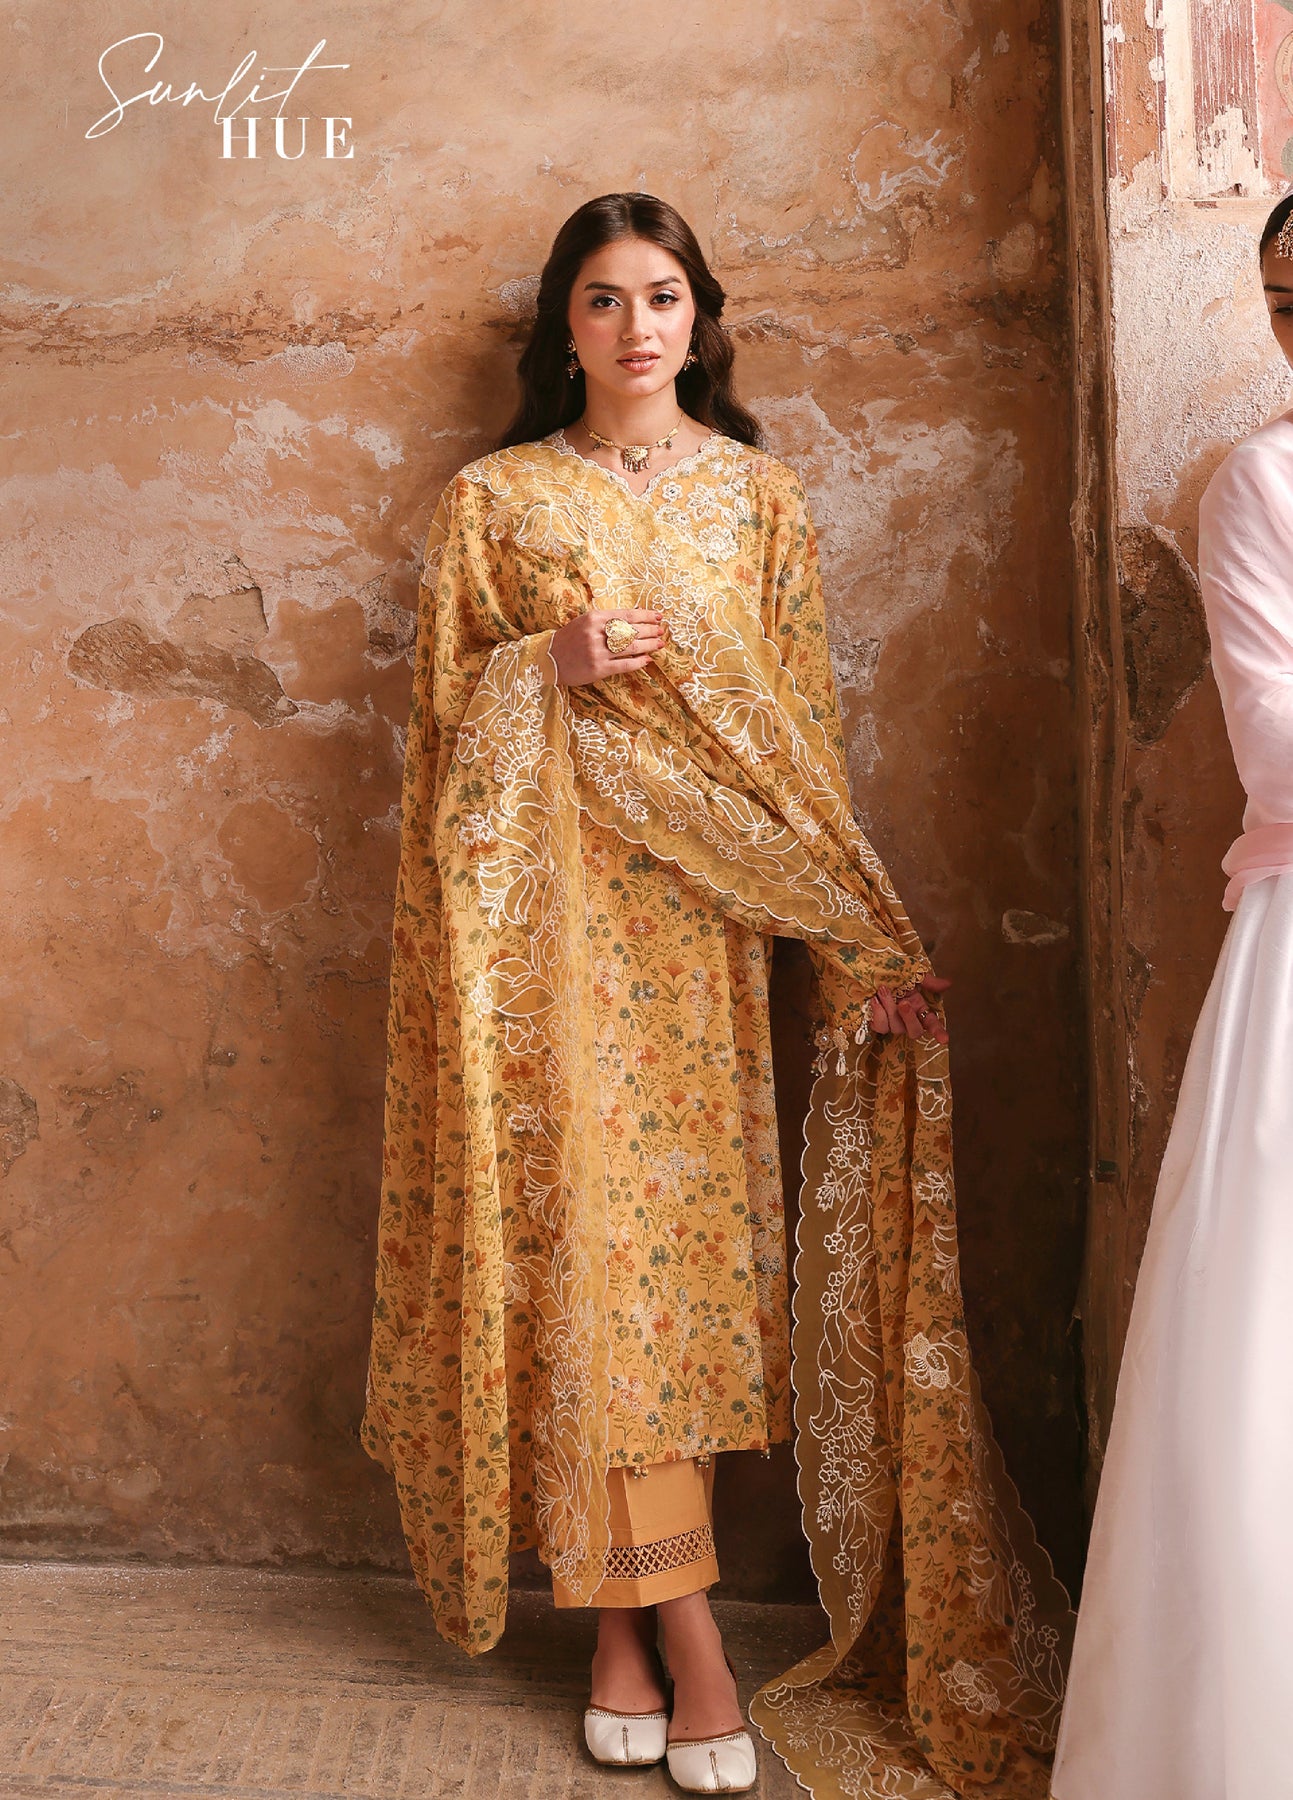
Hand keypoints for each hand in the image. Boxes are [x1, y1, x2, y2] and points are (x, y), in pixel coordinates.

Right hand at [550, 608, 664, 685]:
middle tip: (662, 631)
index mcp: (594, 618)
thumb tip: (634, 614)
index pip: (626, 614)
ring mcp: (597, 651)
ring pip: (630, 647)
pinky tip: (647, 660)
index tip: (658, 616)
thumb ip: (606, 619)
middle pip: (631, 630)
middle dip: (650, 630)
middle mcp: (596, 633)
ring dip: (648, 645)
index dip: (645, 615)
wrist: (548, 659)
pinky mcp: (598, 668)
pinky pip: (624, 665)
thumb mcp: (585, 622)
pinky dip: (638, 662)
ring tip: (659, 644)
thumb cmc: (569, 639)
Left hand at [868, 974, 950, 1043]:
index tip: (944, 1039)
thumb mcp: (912, 973)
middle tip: (903, 1003)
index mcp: (918, 1006)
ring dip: (890, 1009)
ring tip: (882, 990)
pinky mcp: (875, 1021)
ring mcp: (891, 1020)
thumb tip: (948, 984)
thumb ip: (929, 981)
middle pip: (915, 1031)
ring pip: (895, 1028)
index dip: (938, 1031)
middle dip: (909, 1019)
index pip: (931, 1023)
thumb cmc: (890, 969)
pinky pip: (880, 1027)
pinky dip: (878, 1014)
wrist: (867, 965)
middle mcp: (906, 1016)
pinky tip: (874, 1000)